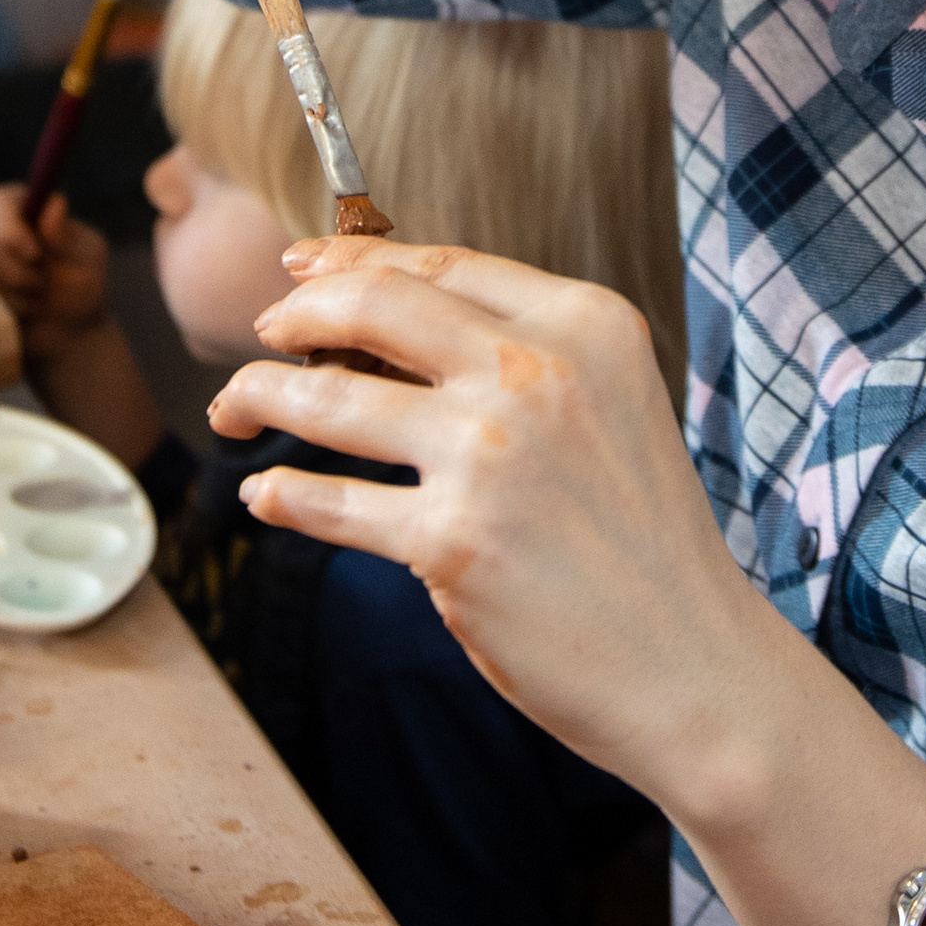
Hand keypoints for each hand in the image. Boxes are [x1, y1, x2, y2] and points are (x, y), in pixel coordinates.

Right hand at [0, 184, 109, 350]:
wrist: (69, 331)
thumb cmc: (82, 287)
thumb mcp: (88, 258)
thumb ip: (68, 236)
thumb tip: (53, 205)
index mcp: (23, 208)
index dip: (11, 227)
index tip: (35, 254)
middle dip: (18, 271)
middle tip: (44, 285)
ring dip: (15, 292)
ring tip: (41, 299)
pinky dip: (7, 309)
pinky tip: (26, 312)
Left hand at [212, 235, 925, 925]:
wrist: (694, 667)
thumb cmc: (645, 543)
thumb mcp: (613, 406)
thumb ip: (525, 356)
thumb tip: (385, 325)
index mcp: (586, 325)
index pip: (441, 264)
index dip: (354, 258)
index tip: (303, 270)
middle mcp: (537, 373)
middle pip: (372, 306)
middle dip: (295, 313)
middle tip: (261, 333)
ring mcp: (490, 456)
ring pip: (329, 397)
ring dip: (258, 394)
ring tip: (232, 406)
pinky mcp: (451, 543)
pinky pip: (328, 503)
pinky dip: (280, 494)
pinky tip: (263, 492)